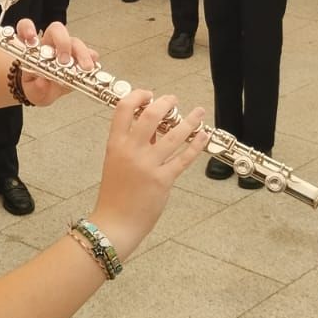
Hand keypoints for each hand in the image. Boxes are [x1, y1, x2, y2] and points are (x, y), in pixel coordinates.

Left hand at [13, 20, 95, 106]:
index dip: (27, 27)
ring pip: (75, 41)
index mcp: (33, 47)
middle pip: (57, 30)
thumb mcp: (33, 90)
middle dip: (62, 42)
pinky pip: (89, 52)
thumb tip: (42, 82)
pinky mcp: (80, 57)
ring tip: (85, 68)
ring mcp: (67, 48)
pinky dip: (91, 58)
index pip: (26, 27)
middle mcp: (50, 43)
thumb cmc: (37, 86)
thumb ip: (35, 87)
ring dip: (81, 53)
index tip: (30, 37)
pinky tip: (93, 66)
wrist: (47, 92)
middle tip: (65, 61)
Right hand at [90, 89, 207, 260]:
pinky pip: (184, 157)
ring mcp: (148, 165)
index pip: (124, 109)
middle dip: (166, 103)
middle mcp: (131, 151)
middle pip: (151, 115)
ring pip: (174, 134)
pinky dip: (196, 144)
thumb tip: (152, 129)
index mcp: (115, 144)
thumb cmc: (114, 194)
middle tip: (173, 100)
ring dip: (190, 120)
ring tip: (199, 113)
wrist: (115, 223)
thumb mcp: (115, 162)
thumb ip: (132, 144)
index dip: (138, 96)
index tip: (149, 94)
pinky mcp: (163, 180)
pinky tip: (203, 136)